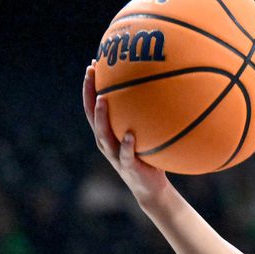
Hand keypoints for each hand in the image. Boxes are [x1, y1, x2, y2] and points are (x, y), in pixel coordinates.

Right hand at [83, 65, 170, 207]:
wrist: (151, 188)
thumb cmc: (150, 157)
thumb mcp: (148, 134)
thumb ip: (148, 117)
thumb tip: (165, 89)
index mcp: (108, 132)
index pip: (94, 105)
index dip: (90, 87)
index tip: (93, 65)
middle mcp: (106, 141)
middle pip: (91, 114)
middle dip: (89, 93)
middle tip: (91, 73)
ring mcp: (115, 155)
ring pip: (103, 134)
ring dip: (101, 116)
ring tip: (103, 99)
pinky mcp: (127, 167)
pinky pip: (126, 154)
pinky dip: (126, 145)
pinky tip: (130, 135)